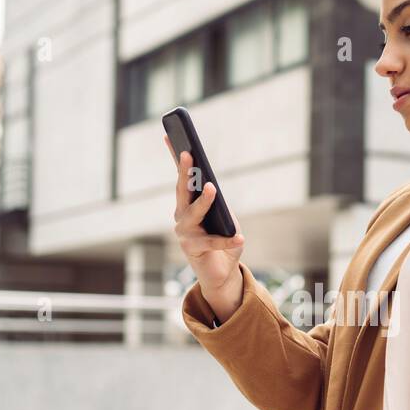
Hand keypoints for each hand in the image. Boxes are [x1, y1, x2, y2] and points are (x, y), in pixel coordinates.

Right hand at [165, 134, 244, 307]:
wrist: (221, 273)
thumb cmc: (223, 241)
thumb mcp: (224, 217)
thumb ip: (218, 204)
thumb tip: (212, 188)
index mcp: (187, 206)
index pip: (182, 179)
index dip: (176, 159)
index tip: (171, 136)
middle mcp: (181, 217)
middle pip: (183, 192)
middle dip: (186, 172)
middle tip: (189, 154)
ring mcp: (184, 234)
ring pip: (192, 213)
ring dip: (203, 201)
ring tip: (213, 188)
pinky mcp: (194, 250)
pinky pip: (213, 242)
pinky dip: (228, 240)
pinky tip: (239, 237)